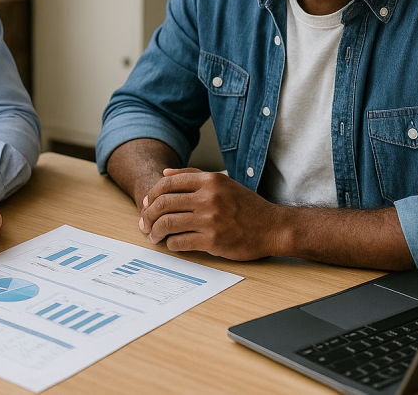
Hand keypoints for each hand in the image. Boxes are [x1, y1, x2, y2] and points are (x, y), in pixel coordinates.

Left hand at [139, 168, 277, 259]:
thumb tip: (165, 174)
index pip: (168, 184)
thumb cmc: (247, 206)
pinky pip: (180, 242)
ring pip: (168, 223)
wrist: (272, 227)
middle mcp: (209, 198)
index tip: (147, 205)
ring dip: (156, 232)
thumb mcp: (223, 183)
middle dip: (148, 215)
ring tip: (154, 236)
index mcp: (210, 181)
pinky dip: (171, 244)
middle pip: (164, 203)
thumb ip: (193, 175)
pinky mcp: (213, 241)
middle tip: (145, 223)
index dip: (152, 195)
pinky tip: (172, 244)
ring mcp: (210, 220)